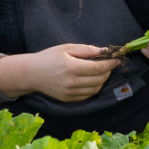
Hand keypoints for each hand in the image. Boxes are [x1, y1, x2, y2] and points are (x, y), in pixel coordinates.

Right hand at [0, 44, 119, 101]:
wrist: (31, 74)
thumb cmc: (48, 57)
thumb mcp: (66, 48)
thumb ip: (86, 50)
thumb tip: (103, 51)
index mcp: (71, 67)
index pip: (98, 68)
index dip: (110, 64)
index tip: (116, 59)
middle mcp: (72, 83)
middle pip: (99, 80)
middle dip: (107, 72)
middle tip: (108, 64)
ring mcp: (70, 93)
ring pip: (95, 89)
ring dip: (102, 80)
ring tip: (100, 72)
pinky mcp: (68, 99)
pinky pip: (87, 95)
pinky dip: (93, 88)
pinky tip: (91, 80)